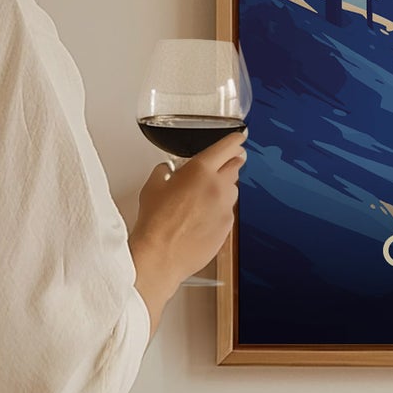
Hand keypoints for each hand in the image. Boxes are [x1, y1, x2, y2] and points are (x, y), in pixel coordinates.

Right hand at [129, 131, 245, 330]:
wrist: (161, 255)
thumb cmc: (155, 222)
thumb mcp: (152, 186)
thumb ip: (164, 172)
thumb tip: (167, 170)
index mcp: (200, 170)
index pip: (227, 147)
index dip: (235, 140)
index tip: (239, 138)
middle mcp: (218, 186)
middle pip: (235, 166)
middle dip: (231, 162)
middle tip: (224, 163)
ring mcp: (226, 208)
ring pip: (232, 190)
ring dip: (223, 188)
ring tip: (203, 197)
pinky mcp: (228, 227)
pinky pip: (228, 212)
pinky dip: (219, 210)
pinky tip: (202, 218)